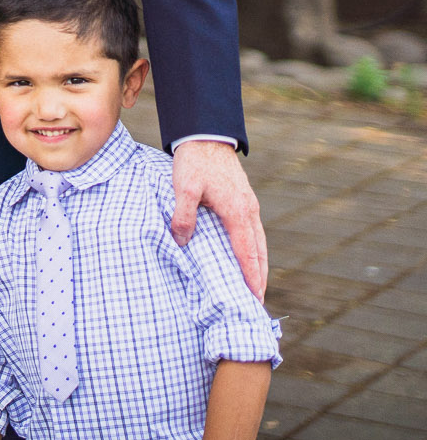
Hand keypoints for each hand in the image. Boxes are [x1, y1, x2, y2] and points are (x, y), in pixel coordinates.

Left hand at [172, 139, 266, 297]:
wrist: (206, 135)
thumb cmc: (194, 161)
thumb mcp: (184, 188)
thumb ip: (184, 215)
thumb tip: (182, 242)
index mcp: (237, 212)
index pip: (247, 253)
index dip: (250, 278)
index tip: (253, 299)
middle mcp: (249, 212)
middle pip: (259, 253)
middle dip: (259, 278)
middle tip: (257, 304)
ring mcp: (250, 206)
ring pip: (259, 243)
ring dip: (258, 266)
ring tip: (255, 287)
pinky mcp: (245, 201)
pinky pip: (253, 233)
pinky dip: (254, 250)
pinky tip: (247, 257)